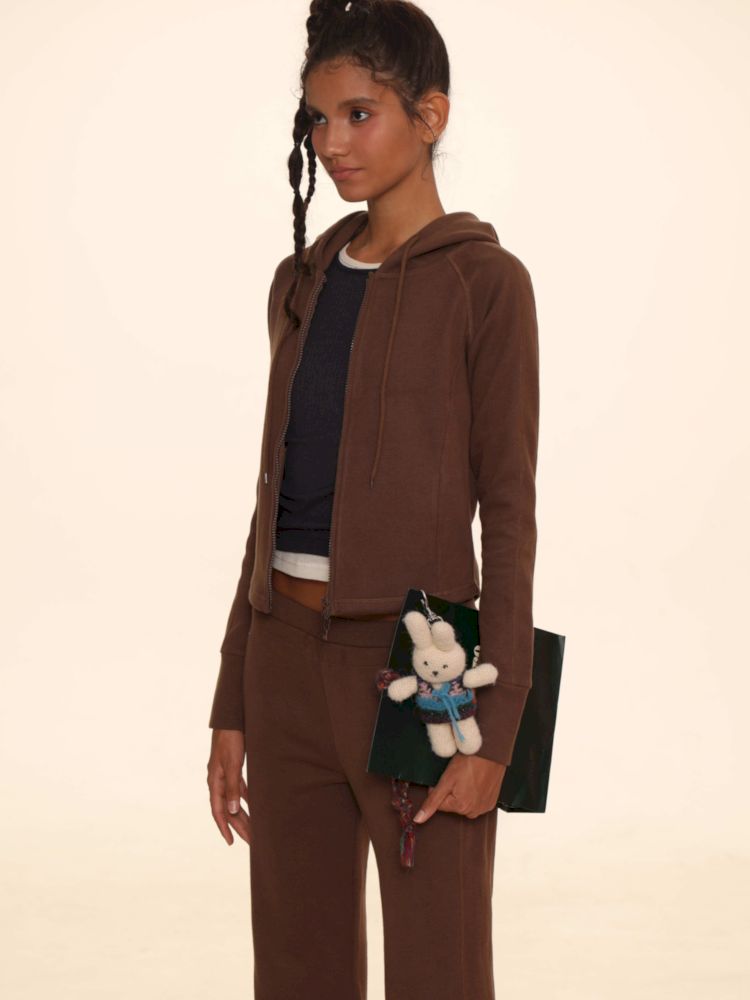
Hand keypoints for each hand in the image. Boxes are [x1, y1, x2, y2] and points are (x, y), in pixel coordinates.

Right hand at [207, 728, 250, 845]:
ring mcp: (225, 774)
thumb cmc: (230, 738)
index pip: (218, 811)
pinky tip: (255, 805)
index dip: (224, 827)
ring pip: (234, 800)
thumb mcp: (232, 763)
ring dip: (243, 814)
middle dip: (239, 825)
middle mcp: (218, 780)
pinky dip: (247, 798)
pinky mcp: (233, 768)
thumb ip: (232, 787)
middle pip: (228, 809)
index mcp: (215, 781)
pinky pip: (240, 789)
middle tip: (252, 841)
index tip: (231, 842)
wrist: (231, 718)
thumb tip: (232, 811)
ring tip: (254, 828)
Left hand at [413, 753, 505, 821]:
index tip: (449, 777)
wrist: (490, 752)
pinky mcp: (491, 802)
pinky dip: (475, 793)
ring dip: (464, 793)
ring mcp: (484, 808)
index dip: (441, 788)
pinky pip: (477, 802)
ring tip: (469, 778)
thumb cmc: (468, 762)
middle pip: (453, 805)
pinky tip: (477, 781)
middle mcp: (474, 812)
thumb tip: (418, 820)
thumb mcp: (446, 780)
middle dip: (453, 792)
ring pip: (465, 804)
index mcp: (461, 808)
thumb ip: (432, 801)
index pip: (440, 803)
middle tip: (460, 776)